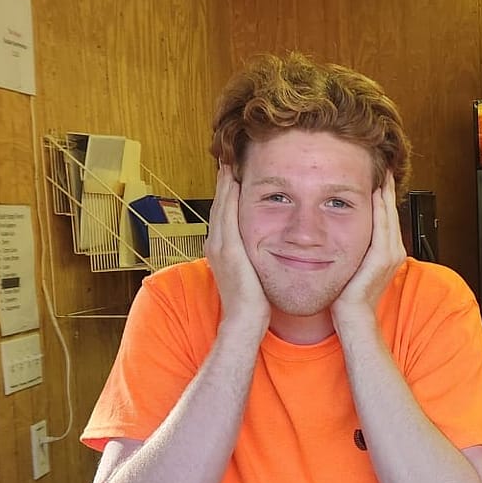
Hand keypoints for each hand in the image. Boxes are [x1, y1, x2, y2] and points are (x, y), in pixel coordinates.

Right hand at [206, 166, 268, 334]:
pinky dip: (229, 199)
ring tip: (229, 164)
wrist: (245, 321)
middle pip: (219, 205)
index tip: (233, 175)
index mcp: (221, 249)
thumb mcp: (251, 273)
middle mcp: (216, 245)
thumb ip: (253, 257)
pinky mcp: (228, 251)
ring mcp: (219, 247)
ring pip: (221, 207)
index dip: (227, 194)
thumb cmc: (253, 302)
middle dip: (223, 183)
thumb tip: (265, 247)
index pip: (224, 214)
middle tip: (227, 160)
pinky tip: (235, 183)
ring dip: (225, 185)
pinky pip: (227, 217)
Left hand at [332, 173, 404, 332]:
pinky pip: (383, 226)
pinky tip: (376, 193)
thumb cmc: (348, 298)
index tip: (376, 178)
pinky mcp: (382, 258)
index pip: (386, 217)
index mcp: (389, 253)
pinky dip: (381, 208)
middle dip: (386, 188)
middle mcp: (394, 251)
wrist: (352, 319)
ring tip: (380, 174)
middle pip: (391, 211)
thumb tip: (339, 234)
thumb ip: (352, 250)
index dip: (383, 196)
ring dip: (385, 193)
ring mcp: (391, 254)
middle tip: (381, 166)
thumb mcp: (352, 267)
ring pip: (388, 215)